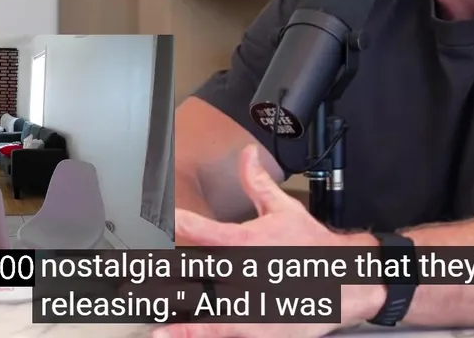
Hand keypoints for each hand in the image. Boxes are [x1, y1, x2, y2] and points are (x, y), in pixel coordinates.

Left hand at [154, 145, 384, 337]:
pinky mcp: (251, 326)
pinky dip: (185, 331)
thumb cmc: (313, 247)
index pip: (205, 230)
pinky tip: (163, 331)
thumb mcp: (285, 210)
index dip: (179, 223)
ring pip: (195, 300)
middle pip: (189, 270)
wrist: (346, 283)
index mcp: (246, 240)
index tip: (158, 221)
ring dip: (164, 300)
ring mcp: (244, 301)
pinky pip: (211, 330)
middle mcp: (241, 270)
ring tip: (134, 298)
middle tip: (127, 271)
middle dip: (157, 270)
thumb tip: (246, 154)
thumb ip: (258, 183)